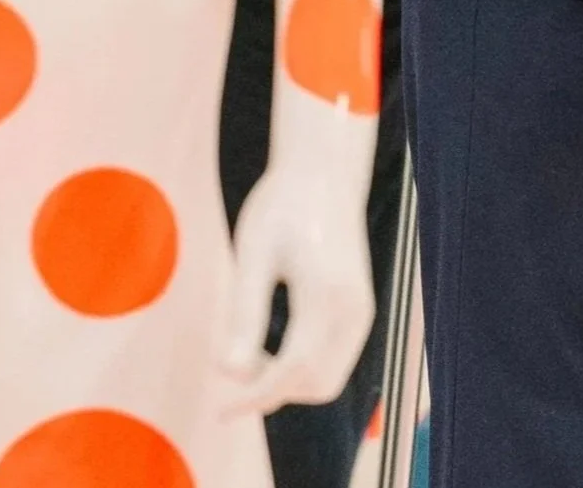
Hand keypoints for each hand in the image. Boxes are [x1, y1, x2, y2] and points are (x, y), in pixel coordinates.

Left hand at [218, 160, 374, 416]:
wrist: (324, 173)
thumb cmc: (283, 207)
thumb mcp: (253, 256)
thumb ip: (245, 315)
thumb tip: (228, 372)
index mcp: (327, 294)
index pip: (293, 370)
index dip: (254, 398)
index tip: (220, 409)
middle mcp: (354, 308)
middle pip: (317, 383)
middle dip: (274, 391)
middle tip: (236, 361)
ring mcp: (362, 308)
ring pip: (329, 376)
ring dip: (289, 382)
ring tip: (253, 349)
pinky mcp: (360, 306)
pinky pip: (335, 358)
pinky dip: (304, 367)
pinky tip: (275, 342)